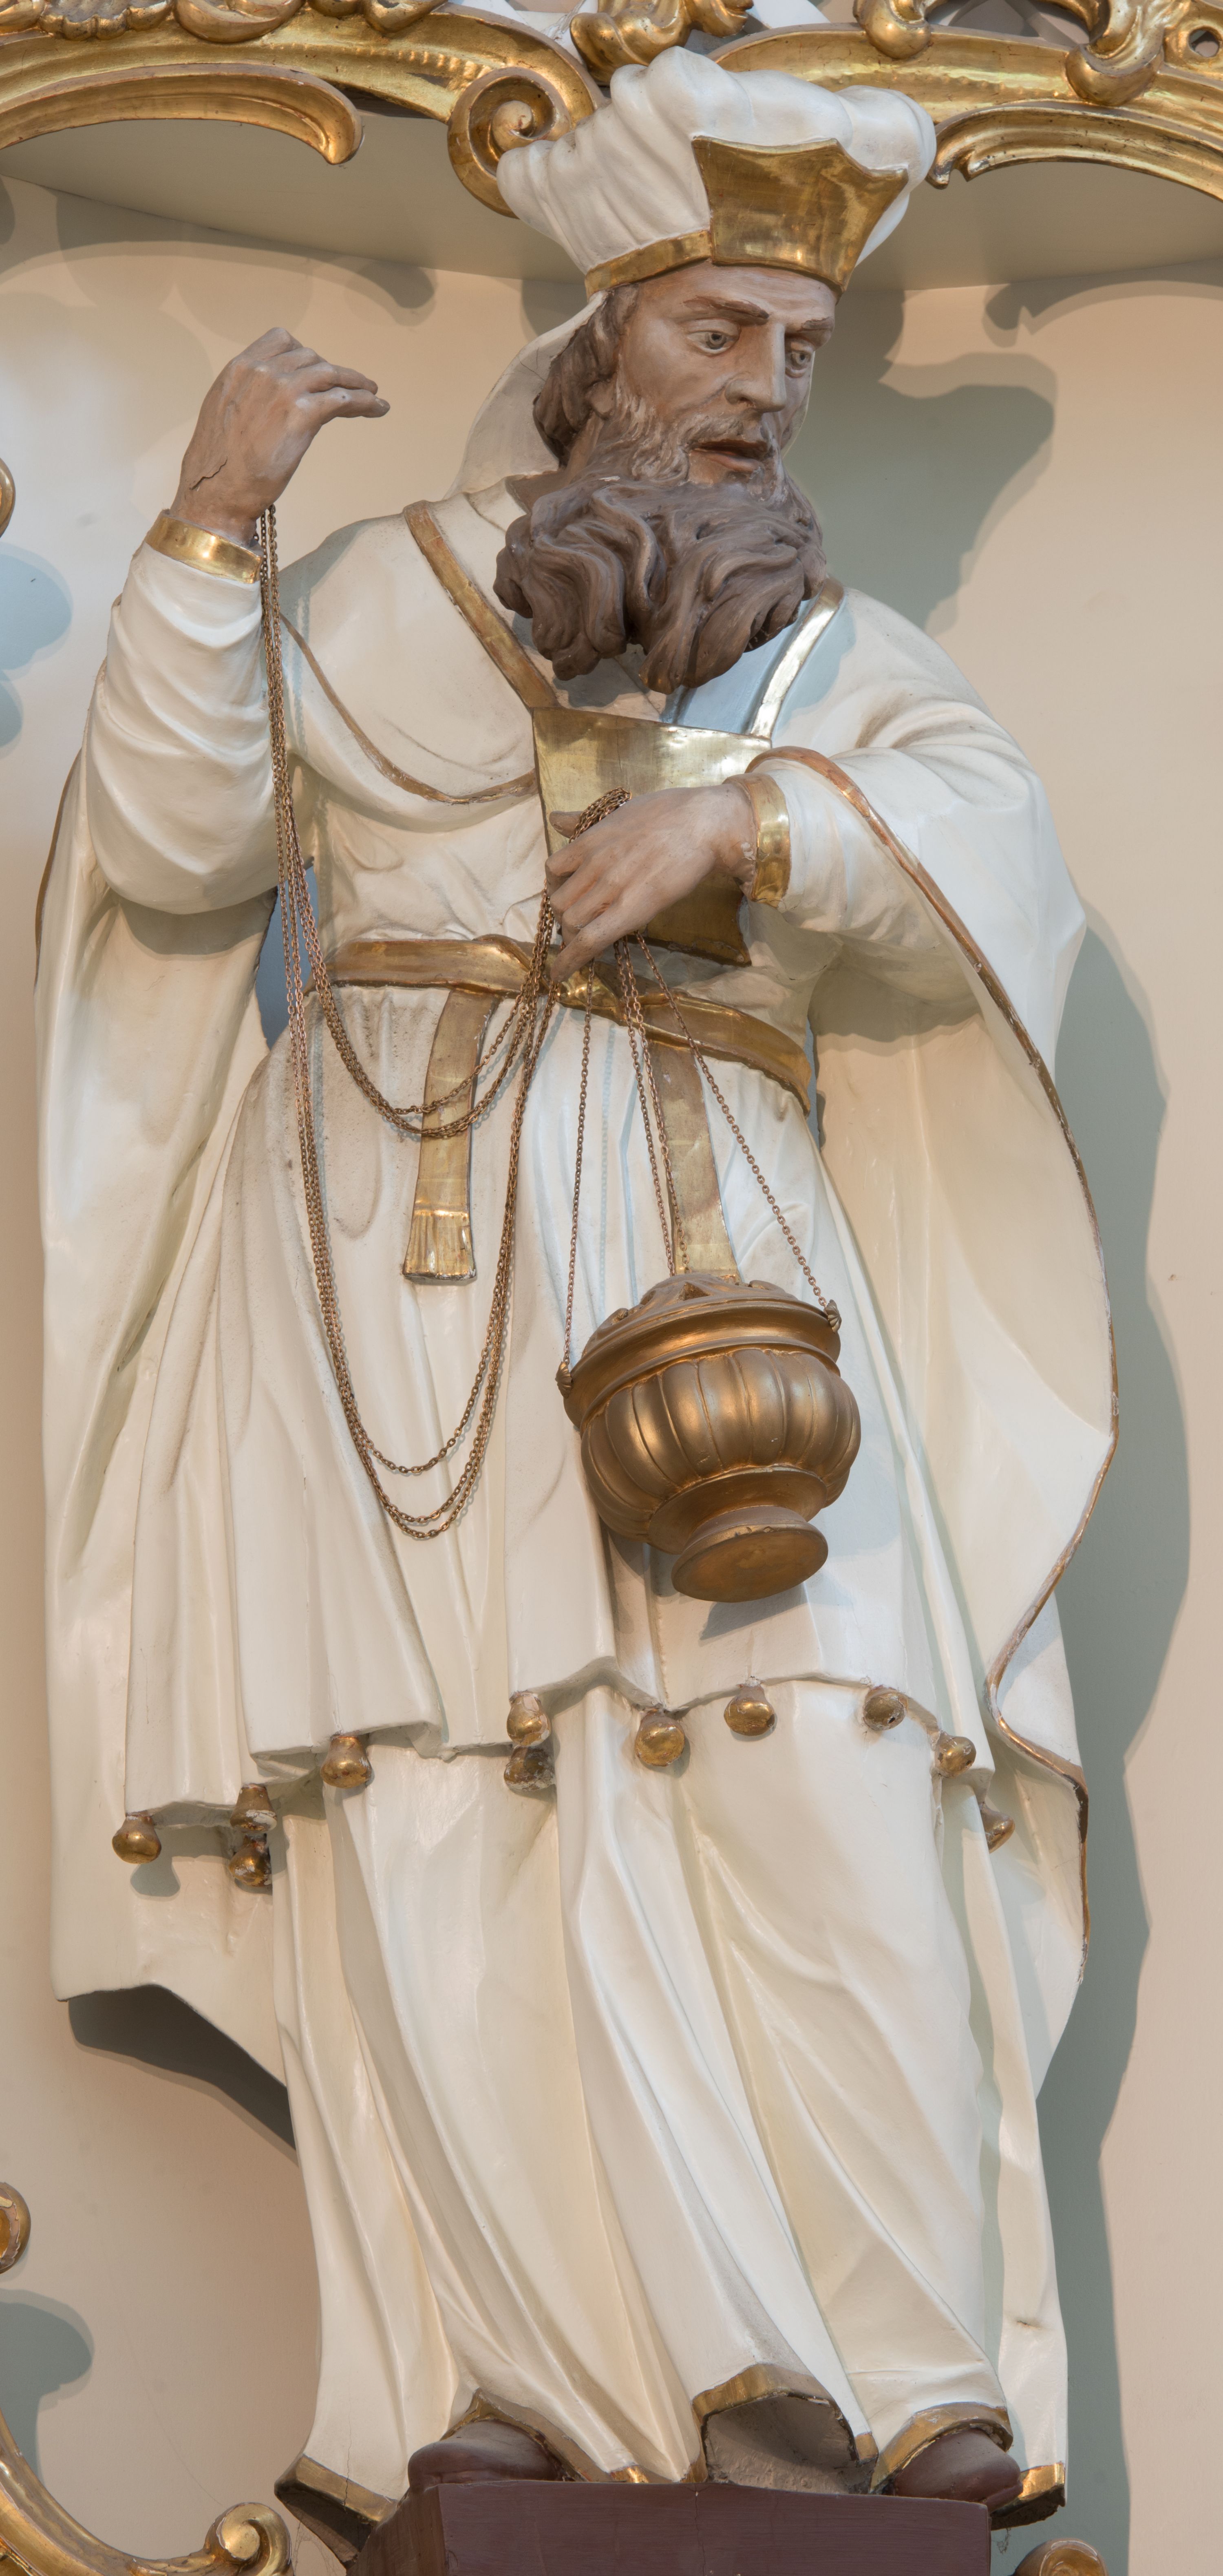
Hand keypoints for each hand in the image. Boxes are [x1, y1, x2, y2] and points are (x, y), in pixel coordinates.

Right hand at [170, 327, 389, 547]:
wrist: (216, 491)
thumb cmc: (220, 465)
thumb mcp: (224, 413)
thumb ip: (247, 396)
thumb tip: (266, 402)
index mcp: (240, 368)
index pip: (282, 341)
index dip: (305, 354)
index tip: (318, 369)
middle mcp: (262, 371)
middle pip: (311, 358)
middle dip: (332, 373)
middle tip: (351, 388)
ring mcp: (283, 390)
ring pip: (331, 375)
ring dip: (356, 383)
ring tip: (372, 394)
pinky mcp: (302, 415)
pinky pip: (344, 400)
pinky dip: (365, 402)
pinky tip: (377, 408)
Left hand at [547, 783, 754, 975]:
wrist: (705, 823)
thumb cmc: (670, 814)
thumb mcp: (620, 812)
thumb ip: (584, 820)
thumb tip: (554, 818)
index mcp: (590, 839)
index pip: (553, 870)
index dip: (554, 889)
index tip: (564, 899)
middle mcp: (594, 863)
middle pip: (559, 901)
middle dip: (564, 916)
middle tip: (581, 923)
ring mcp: (611, 887)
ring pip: (571, 922)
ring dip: (572, 936)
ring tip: (585, 941)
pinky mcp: (631, 909)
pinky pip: (589, 940)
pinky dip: (570, 960)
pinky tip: (560, 975)